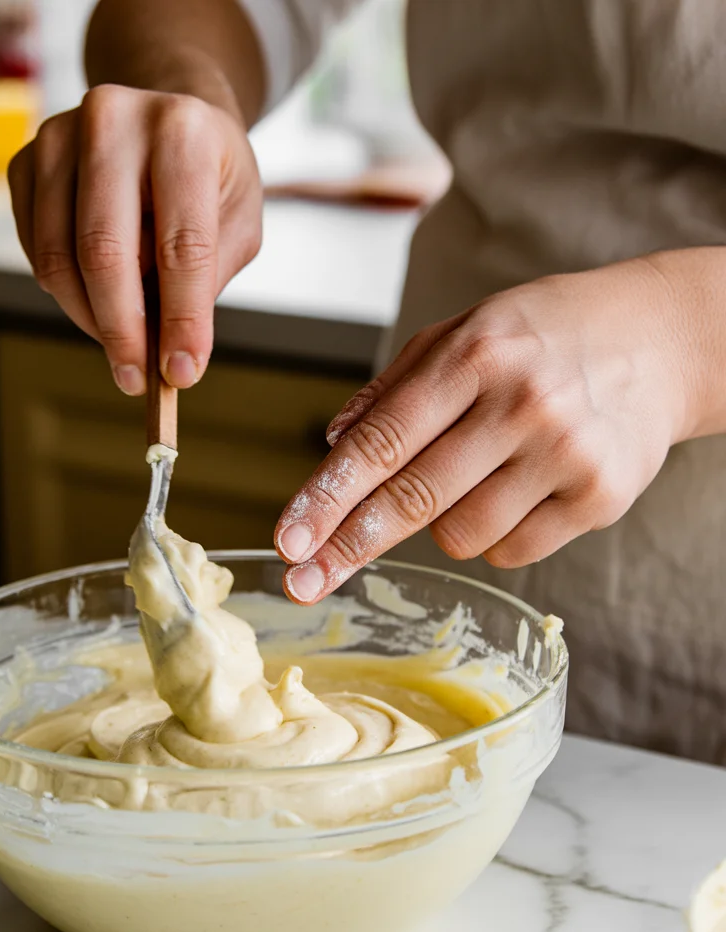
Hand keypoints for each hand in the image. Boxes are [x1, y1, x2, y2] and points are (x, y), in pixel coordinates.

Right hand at [8, 84, 261, 393]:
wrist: (166, 120)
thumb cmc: (209, 176)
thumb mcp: (237, 221)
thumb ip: (206, 278)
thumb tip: (169, 352)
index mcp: (182, 131)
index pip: (180, 244)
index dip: (181, 317)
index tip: (182, 372)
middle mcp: (113, 119)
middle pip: (104, 252)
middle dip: (123, 330)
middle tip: (137, 378)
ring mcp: (58, 137)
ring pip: (58, 258)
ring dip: (90, 318)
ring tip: (123, 344)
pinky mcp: (24, 162)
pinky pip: (34, 251)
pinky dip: (65, 291)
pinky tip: (96, 297)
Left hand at [276, 256, 696, 603]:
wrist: (661, 338)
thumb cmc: (545, 335)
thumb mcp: (464, 331)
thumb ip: (394, 388)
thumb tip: (333, 445)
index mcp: (476, 355)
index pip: (382, 442)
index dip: (327, 498)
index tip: (288, 539)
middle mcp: (522, 404)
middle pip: (411, 499)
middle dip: (348, 546)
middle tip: (302, 582)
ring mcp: (565, 454)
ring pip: (459, 535)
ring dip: (443, 523)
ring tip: (478, 474)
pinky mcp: (601, 497)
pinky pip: (511, 551)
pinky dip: (496, 533)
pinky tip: (520, 489)